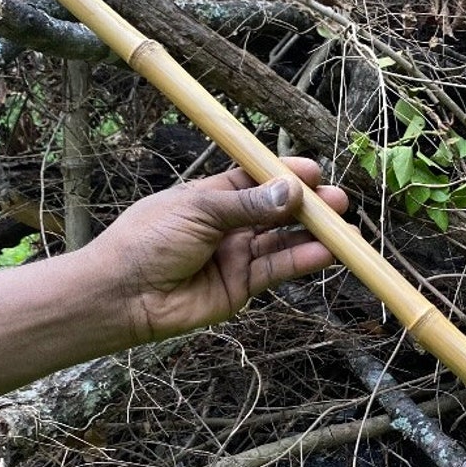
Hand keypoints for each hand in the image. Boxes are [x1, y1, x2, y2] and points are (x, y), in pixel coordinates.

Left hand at [90, 158, 348, 342]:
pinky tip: (326, 252)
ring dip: (312, 234)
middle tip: (338, 201)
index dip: (286, 176)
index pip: (256, 180)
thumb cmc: (148, 240)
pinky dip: (302, 260)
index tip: (315, 172)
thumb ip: (248, 204)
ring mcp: (235, 256)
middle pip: (276, 211)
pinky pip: (277, 269)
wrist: (123, 294)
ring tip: (343, 228)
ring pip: (282, 241)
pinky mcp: (241, 287)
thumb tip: (292, 191)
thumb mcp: (199, 209)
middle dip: (308, 206)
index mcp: (211, 196)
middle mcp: (227, 225)